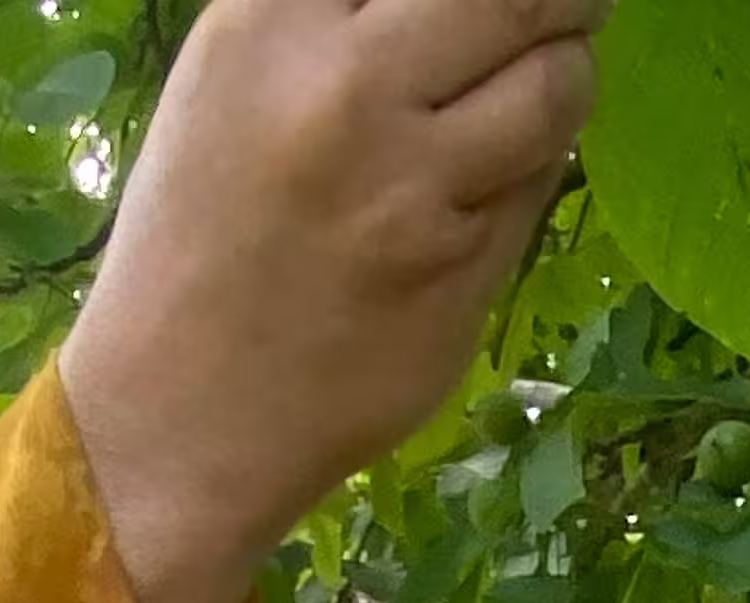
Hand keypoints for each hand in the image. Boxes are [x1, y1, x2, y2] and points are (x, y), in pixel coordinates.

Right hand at [63, 0, 606, 602]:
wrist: (178, 415)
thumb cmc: (203, 236)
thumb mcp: (236, 78)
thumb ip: (338, 19)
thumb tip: (461, 2)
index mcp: (272, 21)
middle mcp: (345, 91)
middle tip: (570, 5)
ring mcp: (411, 189)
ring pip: (553, 88)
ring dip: (567, 73)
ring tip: (545, 80)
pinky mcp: (459, 273)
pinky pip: (537, 186)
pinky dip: (534, 165)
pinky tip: (487, 179)